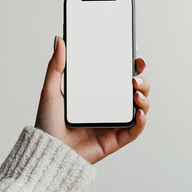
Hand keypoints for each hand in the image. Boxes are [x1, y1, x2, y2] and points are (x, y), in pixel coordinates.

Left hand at [35, 36, 149, 163]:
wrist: (47, 151)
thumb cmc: (48, 124)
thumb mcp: (50, 90)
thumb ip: (56, 66)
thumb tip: (59, 39)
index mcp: (98, 95)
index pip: (120, 78)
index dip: (133, 68)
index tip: (136, 59)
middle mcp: (109, 108)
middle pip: (135, 91)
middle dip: (142, 82)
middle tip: (134, 78)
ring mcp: (114, 123)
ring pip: (140, 108)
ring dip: (144, 99)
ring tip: (136, 93)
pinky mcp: (116, 139)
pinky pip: (135, 130)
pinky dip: (141, 121)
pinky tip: (139, 113)